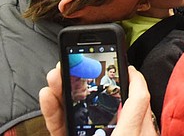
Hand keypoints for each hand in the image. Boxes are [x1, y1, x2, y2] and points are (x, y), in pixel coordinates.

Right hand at [40, 64, 158, 135]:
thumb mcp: (131, 132)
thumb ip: (136, 106)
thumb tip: (134, 78)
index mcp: (130, 127)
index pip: (128, 98)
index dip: (123, 75)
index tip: (115, 56)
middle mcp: (107, 129)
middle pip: (93, 100)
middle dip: (79, 78)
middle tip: (70, 61)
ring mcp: (85, 134)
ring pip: (72, 111)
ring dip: (61, 90)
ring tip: (54, 75)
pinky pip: (59, 126)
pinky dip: (52, 112)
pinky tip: (47, 96)